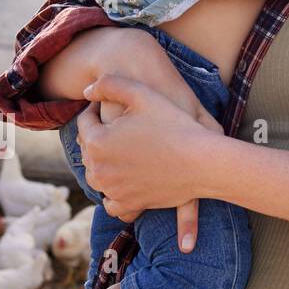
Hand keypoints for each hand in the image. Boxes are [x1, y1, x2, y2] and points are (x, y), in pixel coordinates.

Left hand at [77, 75, 217, 250]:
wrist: (203, 162)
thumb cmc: (175, 124)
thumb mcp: (143, 94)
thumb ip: (109, 84)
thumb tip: (86, 91)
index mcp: (97, 142)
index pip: (85, 122)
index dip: (97, 108)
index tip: (112, 104)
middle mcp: (99, 169)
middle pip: (88, 149)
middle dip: (100, 135)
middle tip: (120, 125)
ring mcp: (113, 190)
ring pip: (96, 175)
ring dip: (103, 163)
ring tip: (122, 151)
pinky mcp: (128, 204)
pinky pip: (110, 202)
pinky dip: (113, 192)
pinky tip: (125, 179)